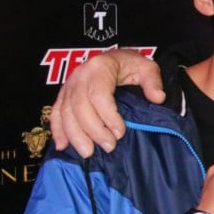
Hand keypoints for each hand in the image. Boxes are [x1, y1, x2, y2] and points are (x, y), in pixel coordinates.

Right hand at [49, 49, 163, 156]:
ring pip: (65, 113)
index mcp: (99, 67)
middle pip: (79, 106)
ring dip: (76, 135)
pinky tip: (62, 146)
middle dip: (93, 130)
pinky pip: (56, 114)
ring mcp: (68, 86)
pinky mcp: (63, 96)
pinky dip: (58, 131)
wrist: (115, 60)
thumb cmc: (130, 65)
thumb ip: (153, 82)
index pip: (99, 95)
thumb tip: (158, 98)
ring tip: (89, 153)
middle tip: (109, 146)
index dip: (108, 116)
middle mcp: (79, 76)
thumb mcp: (146, 67)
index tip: (120, 132)